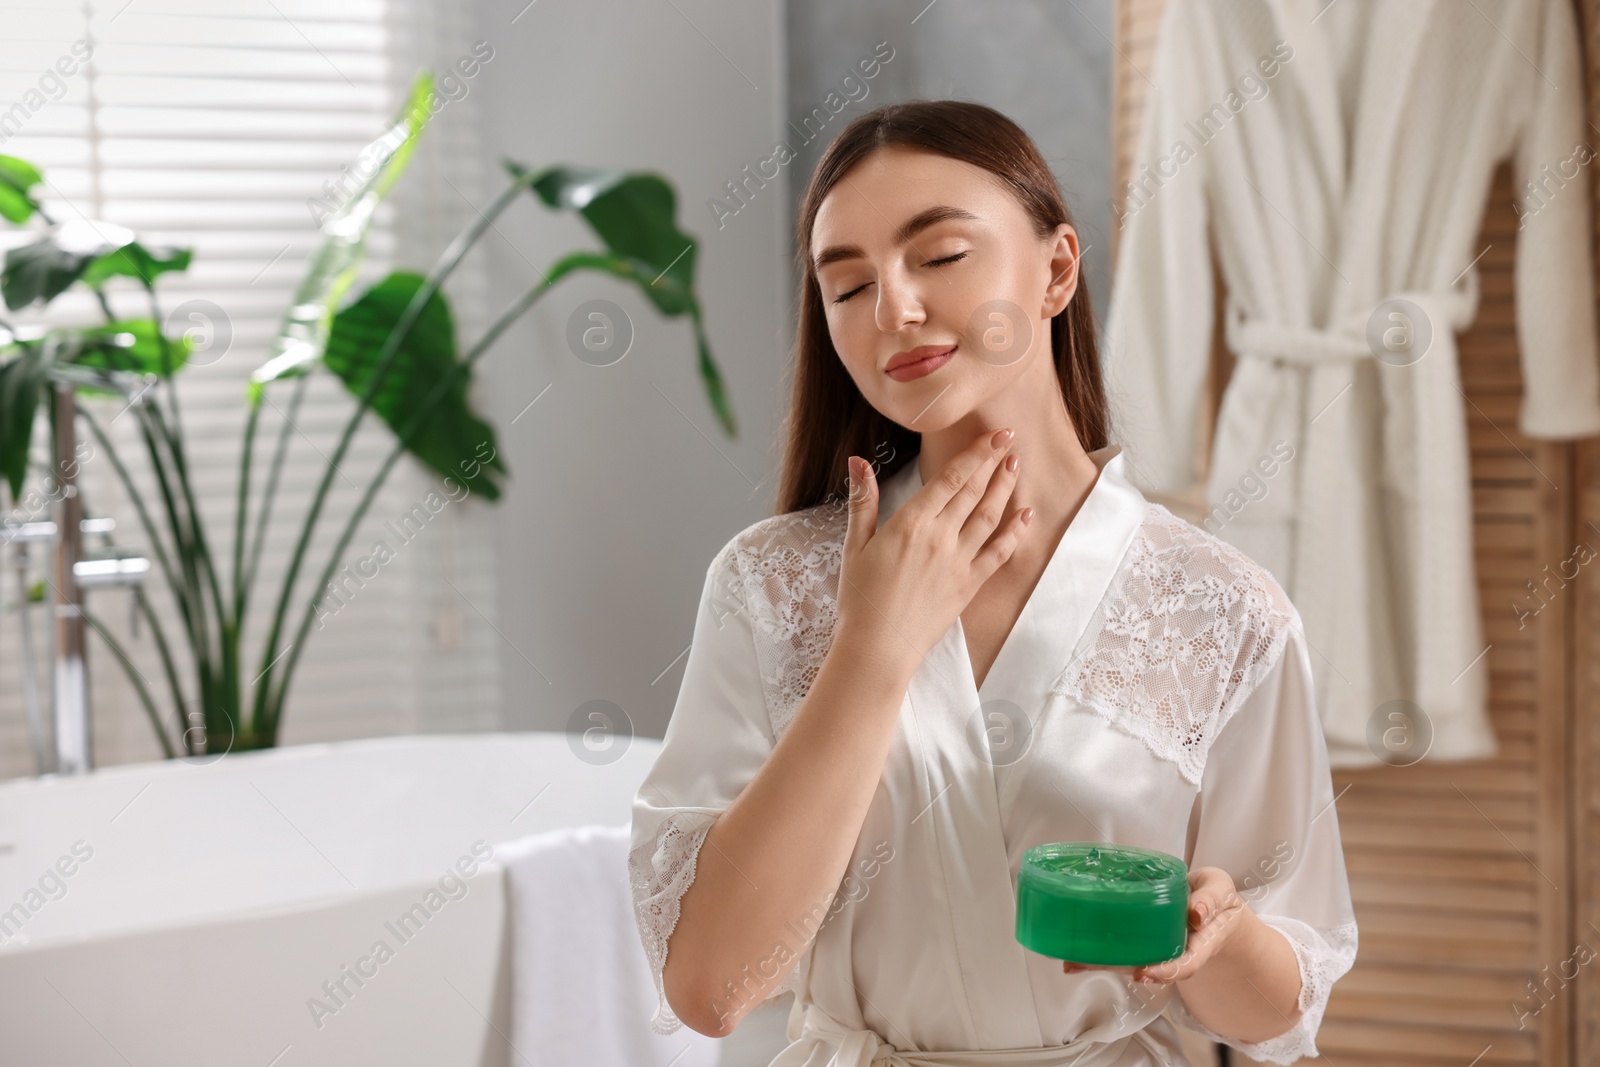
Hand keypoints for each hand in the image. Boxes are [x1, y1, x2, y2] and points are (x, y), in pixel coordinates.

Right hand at [835, 427, 1033, 674]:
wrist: (878, 648)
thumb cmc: (860, 599)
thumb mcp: (855, 546)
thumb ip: (863, 501)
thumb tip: (858, 462)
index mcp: (911, 523)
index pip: (951, 478)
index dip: (976, 453)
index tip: (994, 434)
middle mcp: (940, 538)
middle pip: (974, 491)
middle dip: (994, 462)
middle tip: (1010, 439)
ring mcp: (959, 562)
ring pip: (990, 516)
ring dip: (1005, 488)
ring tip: (1016, 466)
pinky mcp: (969, 586)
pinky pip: (999, 553)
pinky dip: (1015, 532)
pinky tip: (1026, 515)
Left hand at [1061, 867, 1248, 985]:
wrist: (1211, 905)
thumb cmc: (1215, 898)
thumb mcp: (1220, 891)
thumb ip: (1211, 899)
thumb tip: (1196, 912)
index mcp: (1199, 944)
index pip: (1184, 965)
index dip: (1165, 972)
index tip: (1144, 974)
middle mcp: (1174, 951)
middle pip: (1147, 967)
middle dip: (1117, 968)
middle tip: (1088, 964)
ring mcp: (1156, 947)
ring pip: (1130, 960)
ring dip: (1101, 962)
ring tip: (1073, 961)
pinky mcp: (1142, 938)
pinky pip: (1122, 947)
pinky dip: (1099, 950)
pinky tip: (1074, 951)